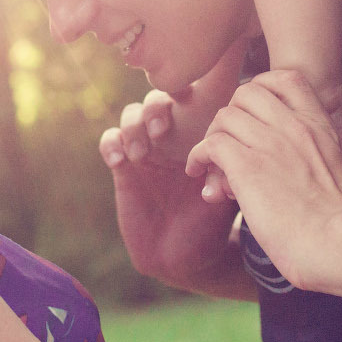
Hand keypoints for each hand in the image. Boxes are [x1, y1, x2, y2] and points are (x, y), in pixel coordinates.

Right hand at [100, 90, 239, 289]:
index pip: (199, 95)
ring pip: (132, 113)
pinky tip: (121, 161)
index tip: (192, 91)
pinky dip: (112, 143)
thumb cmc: (211, 225)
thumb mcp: (228, 196)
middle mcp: (173, 137)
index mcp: (202, 135)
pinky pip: (110, 140)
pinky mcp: (123, 168)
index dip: (195, 81)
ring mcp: (147, 151)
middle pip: (160, 95)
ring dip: (135, 125)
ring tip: (142, 153)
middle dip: (158, 104)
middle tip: (162, 128)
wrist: (184, 260)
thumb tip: (231, 151)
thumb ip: (231, 171)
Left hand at [185, 70, 341, 299]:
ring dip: (212, 136)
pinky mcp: (248, 167)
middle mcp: (294, 126)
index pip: (287, 79)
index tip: (252, 111)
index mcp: (319, 125)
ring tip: (210, 162)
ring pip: (225, 116)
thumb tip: (308, 160)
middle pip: (247, 93)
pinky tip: (199, 171)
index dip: (262, 87)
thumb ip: (322, 152)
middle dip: (232, 113)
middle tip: (229, 140)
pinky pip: (211, 144)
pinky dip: (199, 155)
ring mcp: (270, 144)